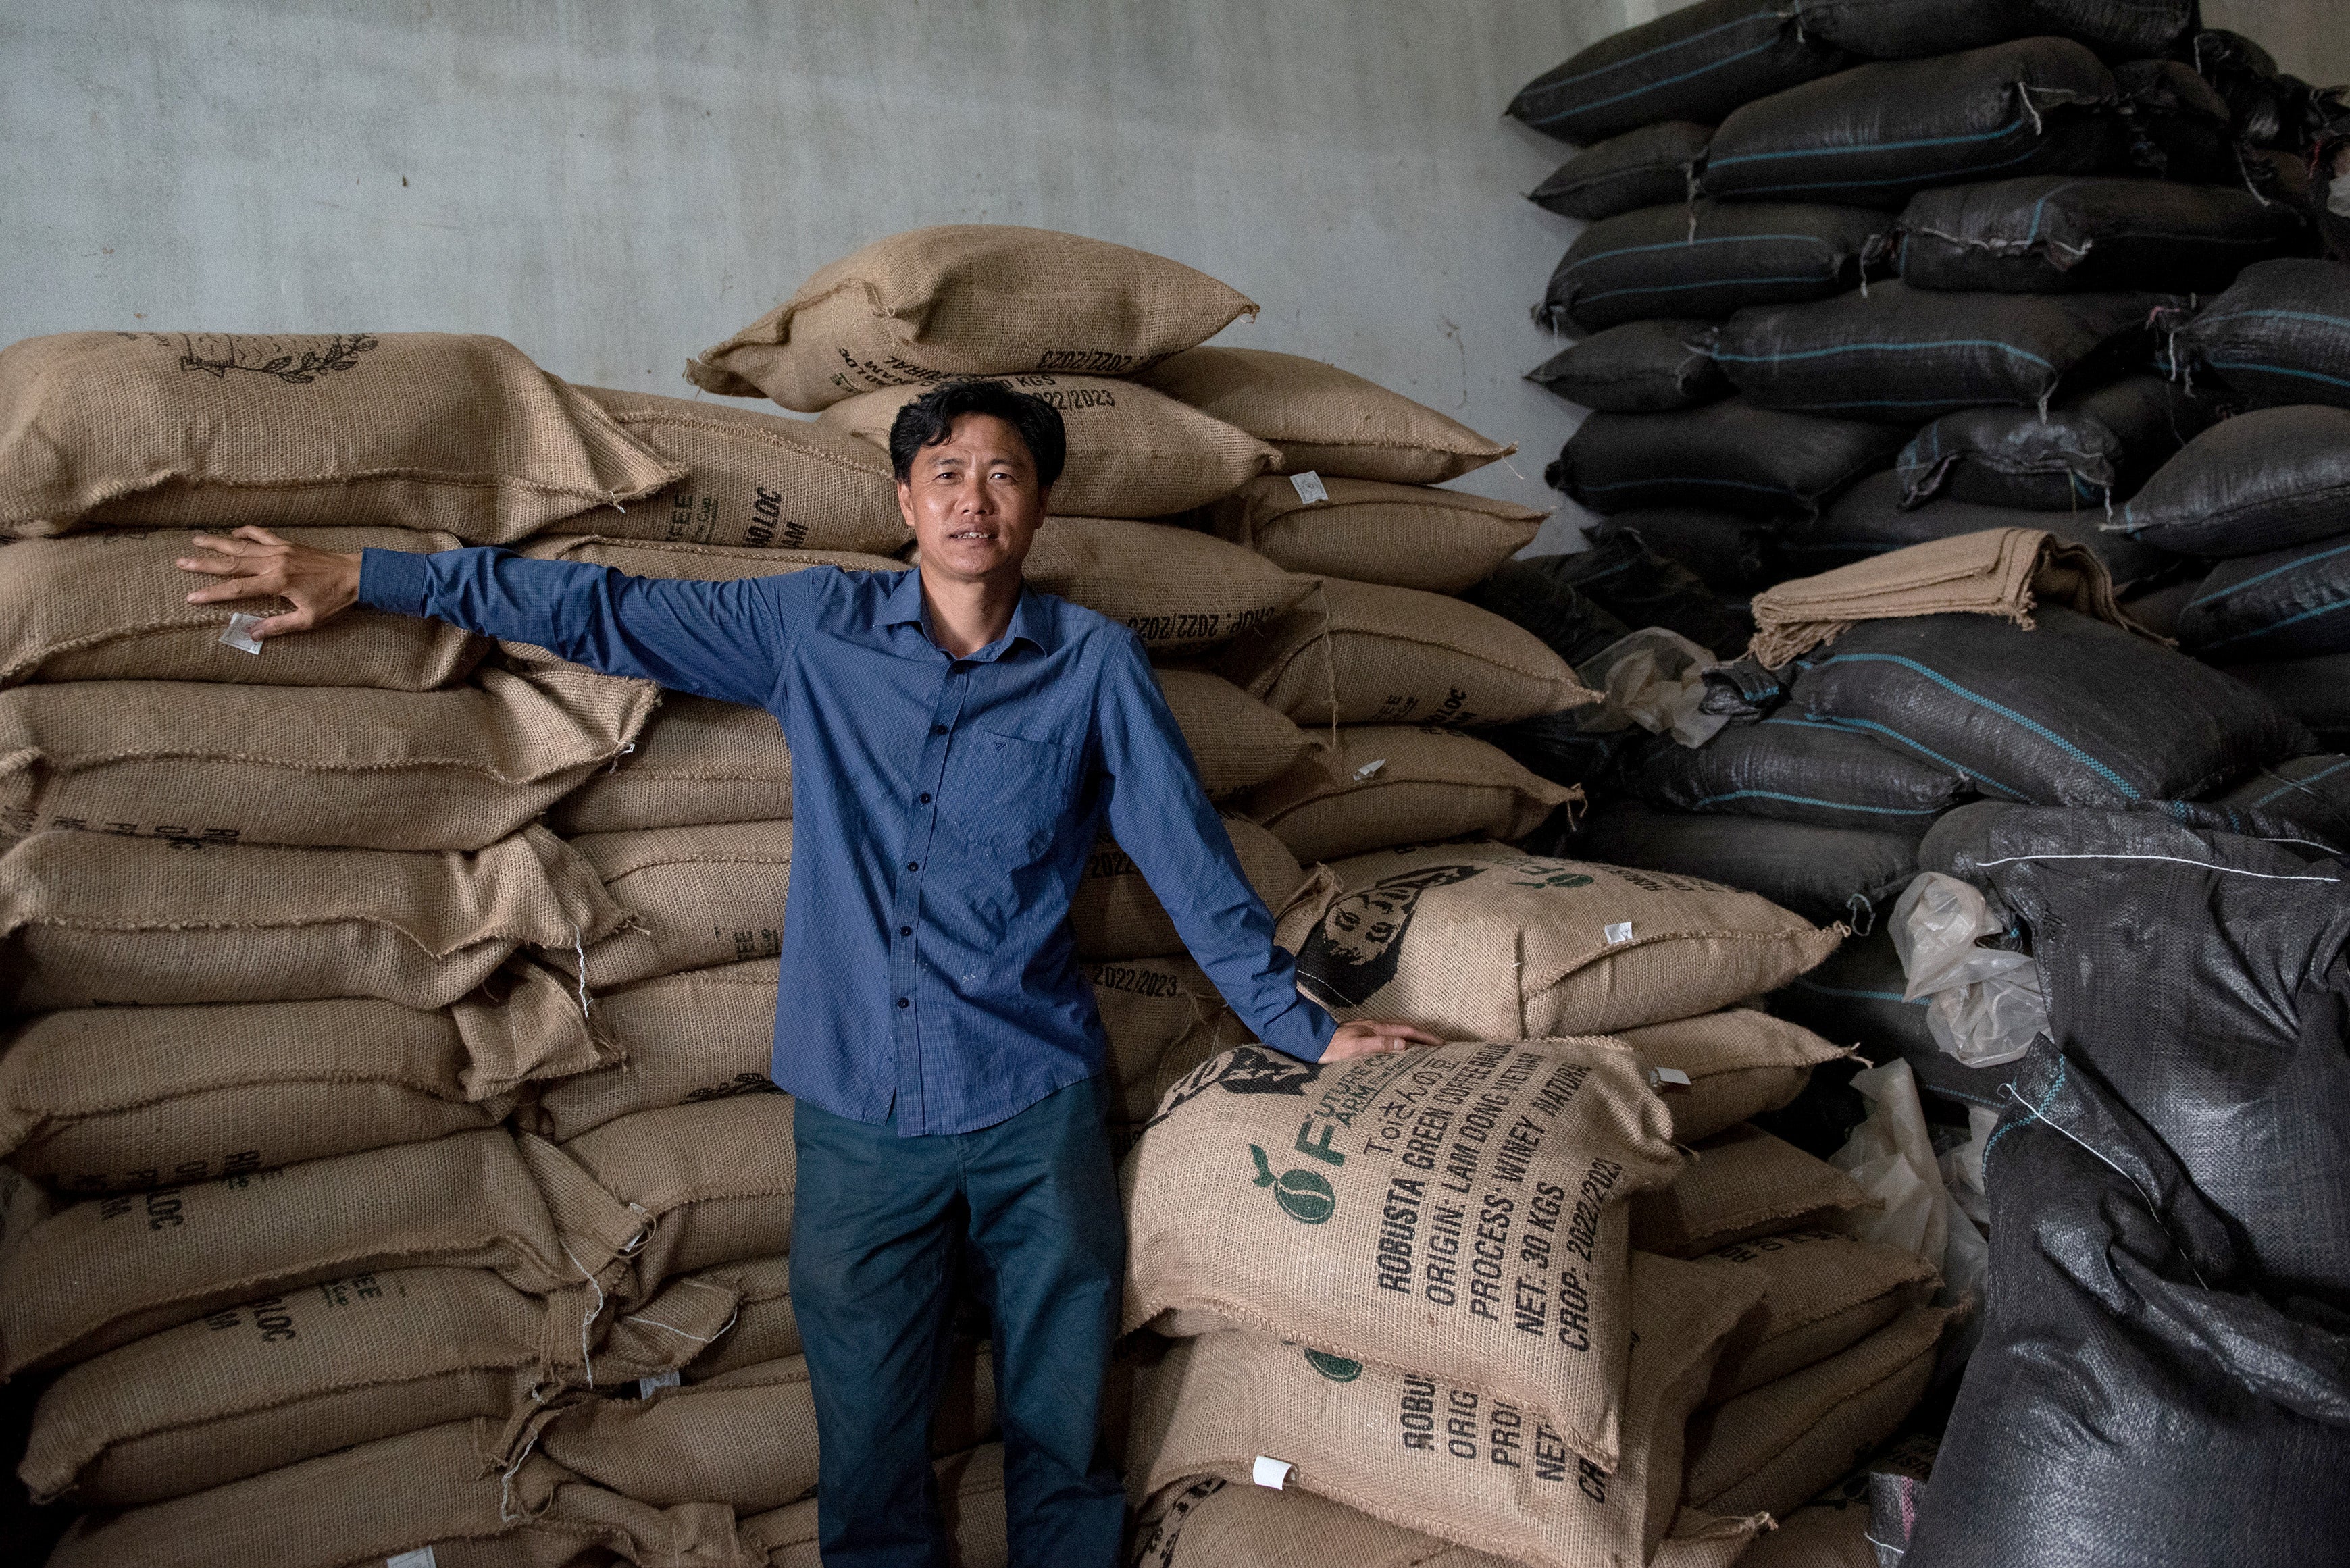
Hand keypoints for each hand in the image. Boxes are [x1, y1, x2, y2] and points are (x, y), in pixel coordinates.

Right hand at [176, 525, 363, 638]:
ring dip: (218, 542)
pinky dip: (247, 531)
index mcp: (276, 583)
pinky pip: (263, 534)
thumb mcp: (308, 620)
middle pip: (232, 563)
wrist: (355, 575)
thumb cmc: (334, 600)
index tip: (191, 597)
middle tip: (180, 562)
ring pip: (242, 545)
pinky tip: (233, 531)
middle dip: (204, 563)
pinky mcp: (288, 544)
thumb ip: (278, 626)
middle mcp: (273, 563)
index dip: (212, 593)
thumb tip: (251, 634)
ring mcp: (280, 550)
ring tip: (195, 540)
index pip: (236, 590)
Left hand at [1322, 1019, 1442, 1060]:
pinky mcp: (1361, 1036)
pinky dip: (1399, 1043)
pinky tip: (1398, 1050)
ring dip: (1412, 1039)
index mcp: (1376, 1028)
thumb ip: (1380, 1045)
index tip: (1441, 1043)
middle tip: (1438, 1046)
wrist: (1312, 1041)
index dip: (1425, 1037)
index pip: (1407, 1031)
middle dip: (1423, 1037)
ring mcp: (1368, 1031)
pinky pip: (1387, 1038)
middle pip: (1405, 1030)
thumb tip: (1404, 1045)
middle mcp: (1374, 1027)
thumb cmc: (1332, 1046)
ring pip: (1396, 1033)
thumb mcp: (1357, 1047)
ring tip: (1424, 1049)